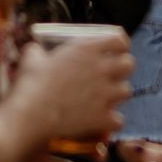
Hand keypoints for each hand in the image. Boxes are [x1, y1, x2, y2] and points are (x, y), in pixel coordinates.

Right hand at [13, 27, 132, 148]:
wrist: (31, 114)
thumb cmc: (31, 84)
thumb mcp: (32, 57)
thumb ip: (38, 51)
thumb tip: (35, 50)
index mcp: (87, 49)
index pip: (119, 40)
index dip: (119, 45)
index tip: (115, 50)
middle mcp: (100, 68)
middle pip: (129, 64)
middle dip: (122, 69)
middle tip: (111, 75)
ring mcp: (104, 94)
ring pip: (127, 91)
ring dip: (117, 95)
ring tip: (105, 98)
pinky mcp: (102, 117)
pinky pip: (119, 120)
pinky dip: (111, 121)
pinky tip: (101, 120)